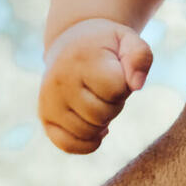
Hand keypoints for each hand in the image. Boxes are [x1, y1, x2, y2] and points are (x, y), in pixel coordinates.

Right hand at [39, 18, 152, 153]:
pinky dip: (87, 142)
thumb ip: (140, 57)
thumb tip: (137, 85)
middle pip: (103, 114)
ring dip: (104, 121)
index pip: (116, 91)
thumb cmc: (106, 45)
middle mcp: (59, 81)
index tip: (117, 72)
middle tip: (108, 87)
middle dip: (115, 103)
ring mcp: (49, 101)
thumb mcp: (128, 40)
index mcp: (81, 60)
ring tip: (98, 99)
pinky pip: (68, 145)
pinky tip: (97, 128)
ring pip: (89, 132)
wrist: (71, 43)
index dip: (125, 86)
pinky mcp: (45, 117)